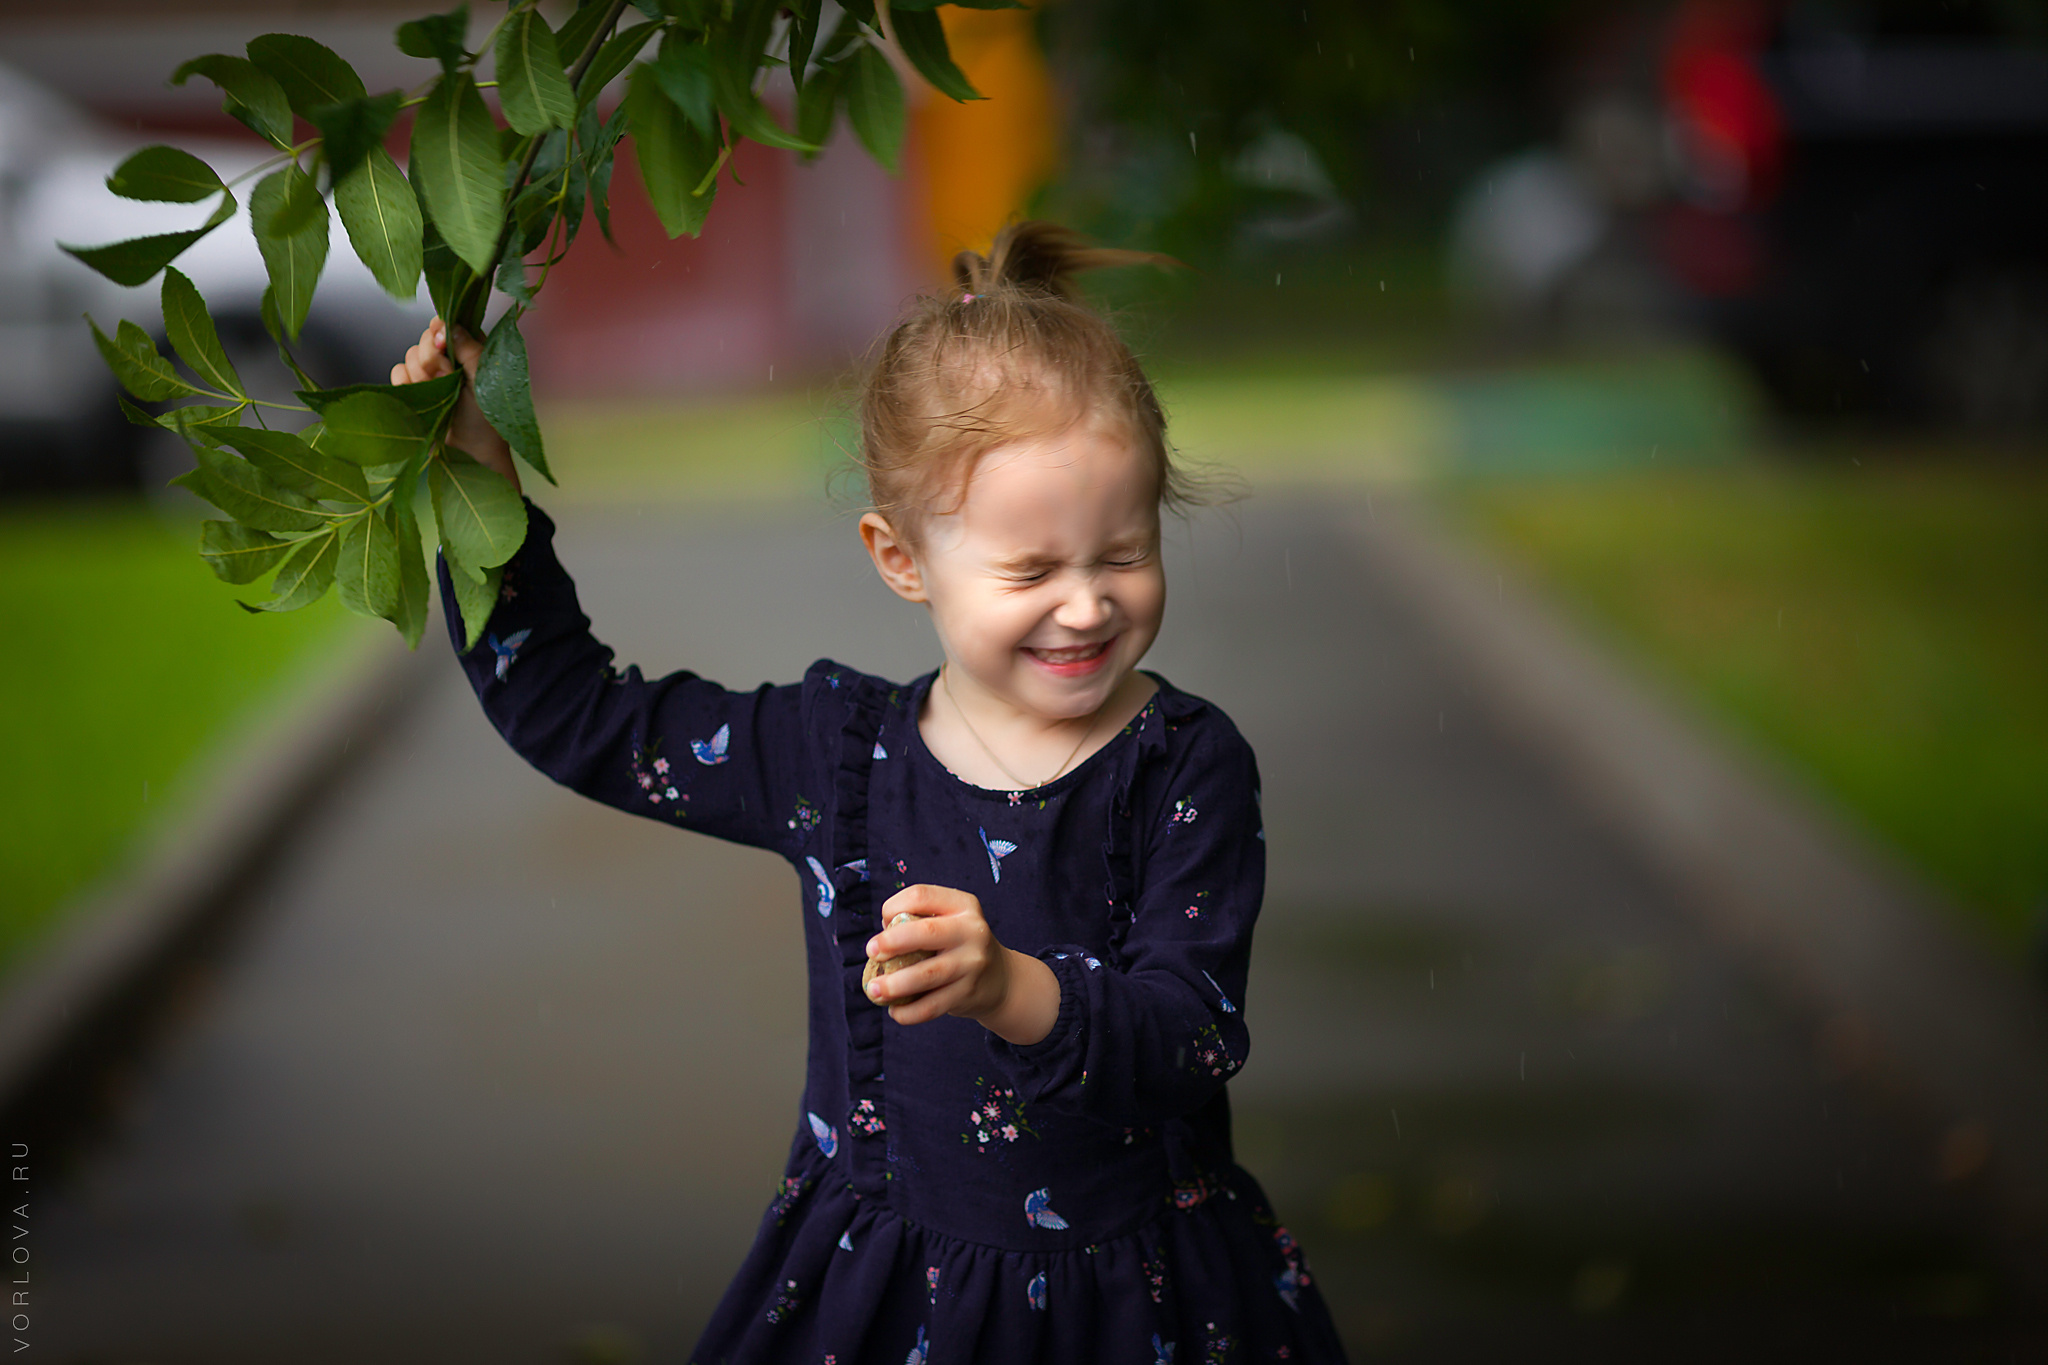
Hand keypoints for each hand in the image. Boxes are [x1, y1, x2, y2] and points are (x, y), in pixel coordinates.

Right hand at [390, 317, 519, 492]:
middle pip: (423, 339)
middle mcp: (448, 357)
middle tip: (448, 377)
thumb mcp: (485, 377)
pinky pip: (397, 373)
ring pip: (409, 356)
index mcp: (468, 348)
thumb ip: (469, 348)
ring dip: (423, 376)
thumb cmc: (489, 415)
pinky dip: (407, 384)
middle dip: (432, 359)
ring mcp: (429, 373)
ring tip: (440, 392)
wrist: (475, 450)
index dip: (438, 330)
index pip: (444, 323)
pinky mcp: (414, 389)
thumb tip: (448, 325)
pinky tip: (423, 397)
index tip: (442, 344)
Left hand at [864, 884, 1059, 1044]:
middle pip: (925, 931)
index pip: (921, 896)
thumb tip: (879, 941)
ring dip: (895, 984)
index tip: (883, 921)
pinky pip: (933, 1005)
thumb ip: (918, 923)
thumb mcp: (949, 922)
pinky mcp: (969, 993)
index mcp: (963, 905)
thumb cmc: (958, 946)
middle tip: (871, 952)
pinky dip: (910, 1012)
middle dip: (892, 942)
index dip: (894, 905)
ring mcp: (973, 963)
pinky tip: (895, 1011)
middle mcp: (973, 930)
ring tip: (874, 990)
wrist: (1001, 980)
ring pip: (928, 974)